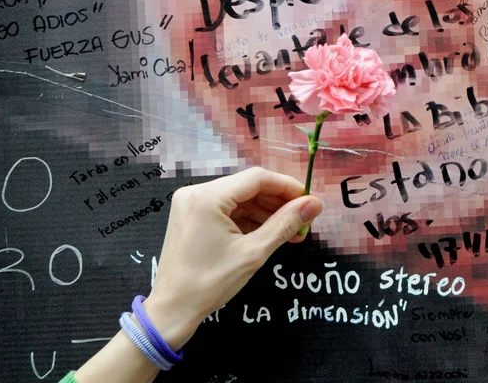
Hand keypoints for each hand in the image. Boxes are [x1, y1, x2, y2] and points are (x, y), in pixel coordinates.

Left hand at [144, 167, 323, 349]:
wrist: (172, 310)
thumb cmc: (210, 283)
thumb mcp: (253, 253)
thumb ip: (285, 224)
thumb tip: (315, 204)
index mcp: (208, 197)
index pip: (257, 178)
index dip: (287, 187)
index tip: (310, 201)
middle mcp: (197, 192)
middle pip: (248, 187)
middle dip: (278, 203)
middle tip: (304, 221)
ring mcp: (192, 203)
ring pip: (239, 198)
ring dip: (265, 212)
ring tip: (292, 232)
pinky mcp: (192, 215)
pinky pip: (227, 209)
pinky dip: (248, 219)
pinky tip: (268, 233)